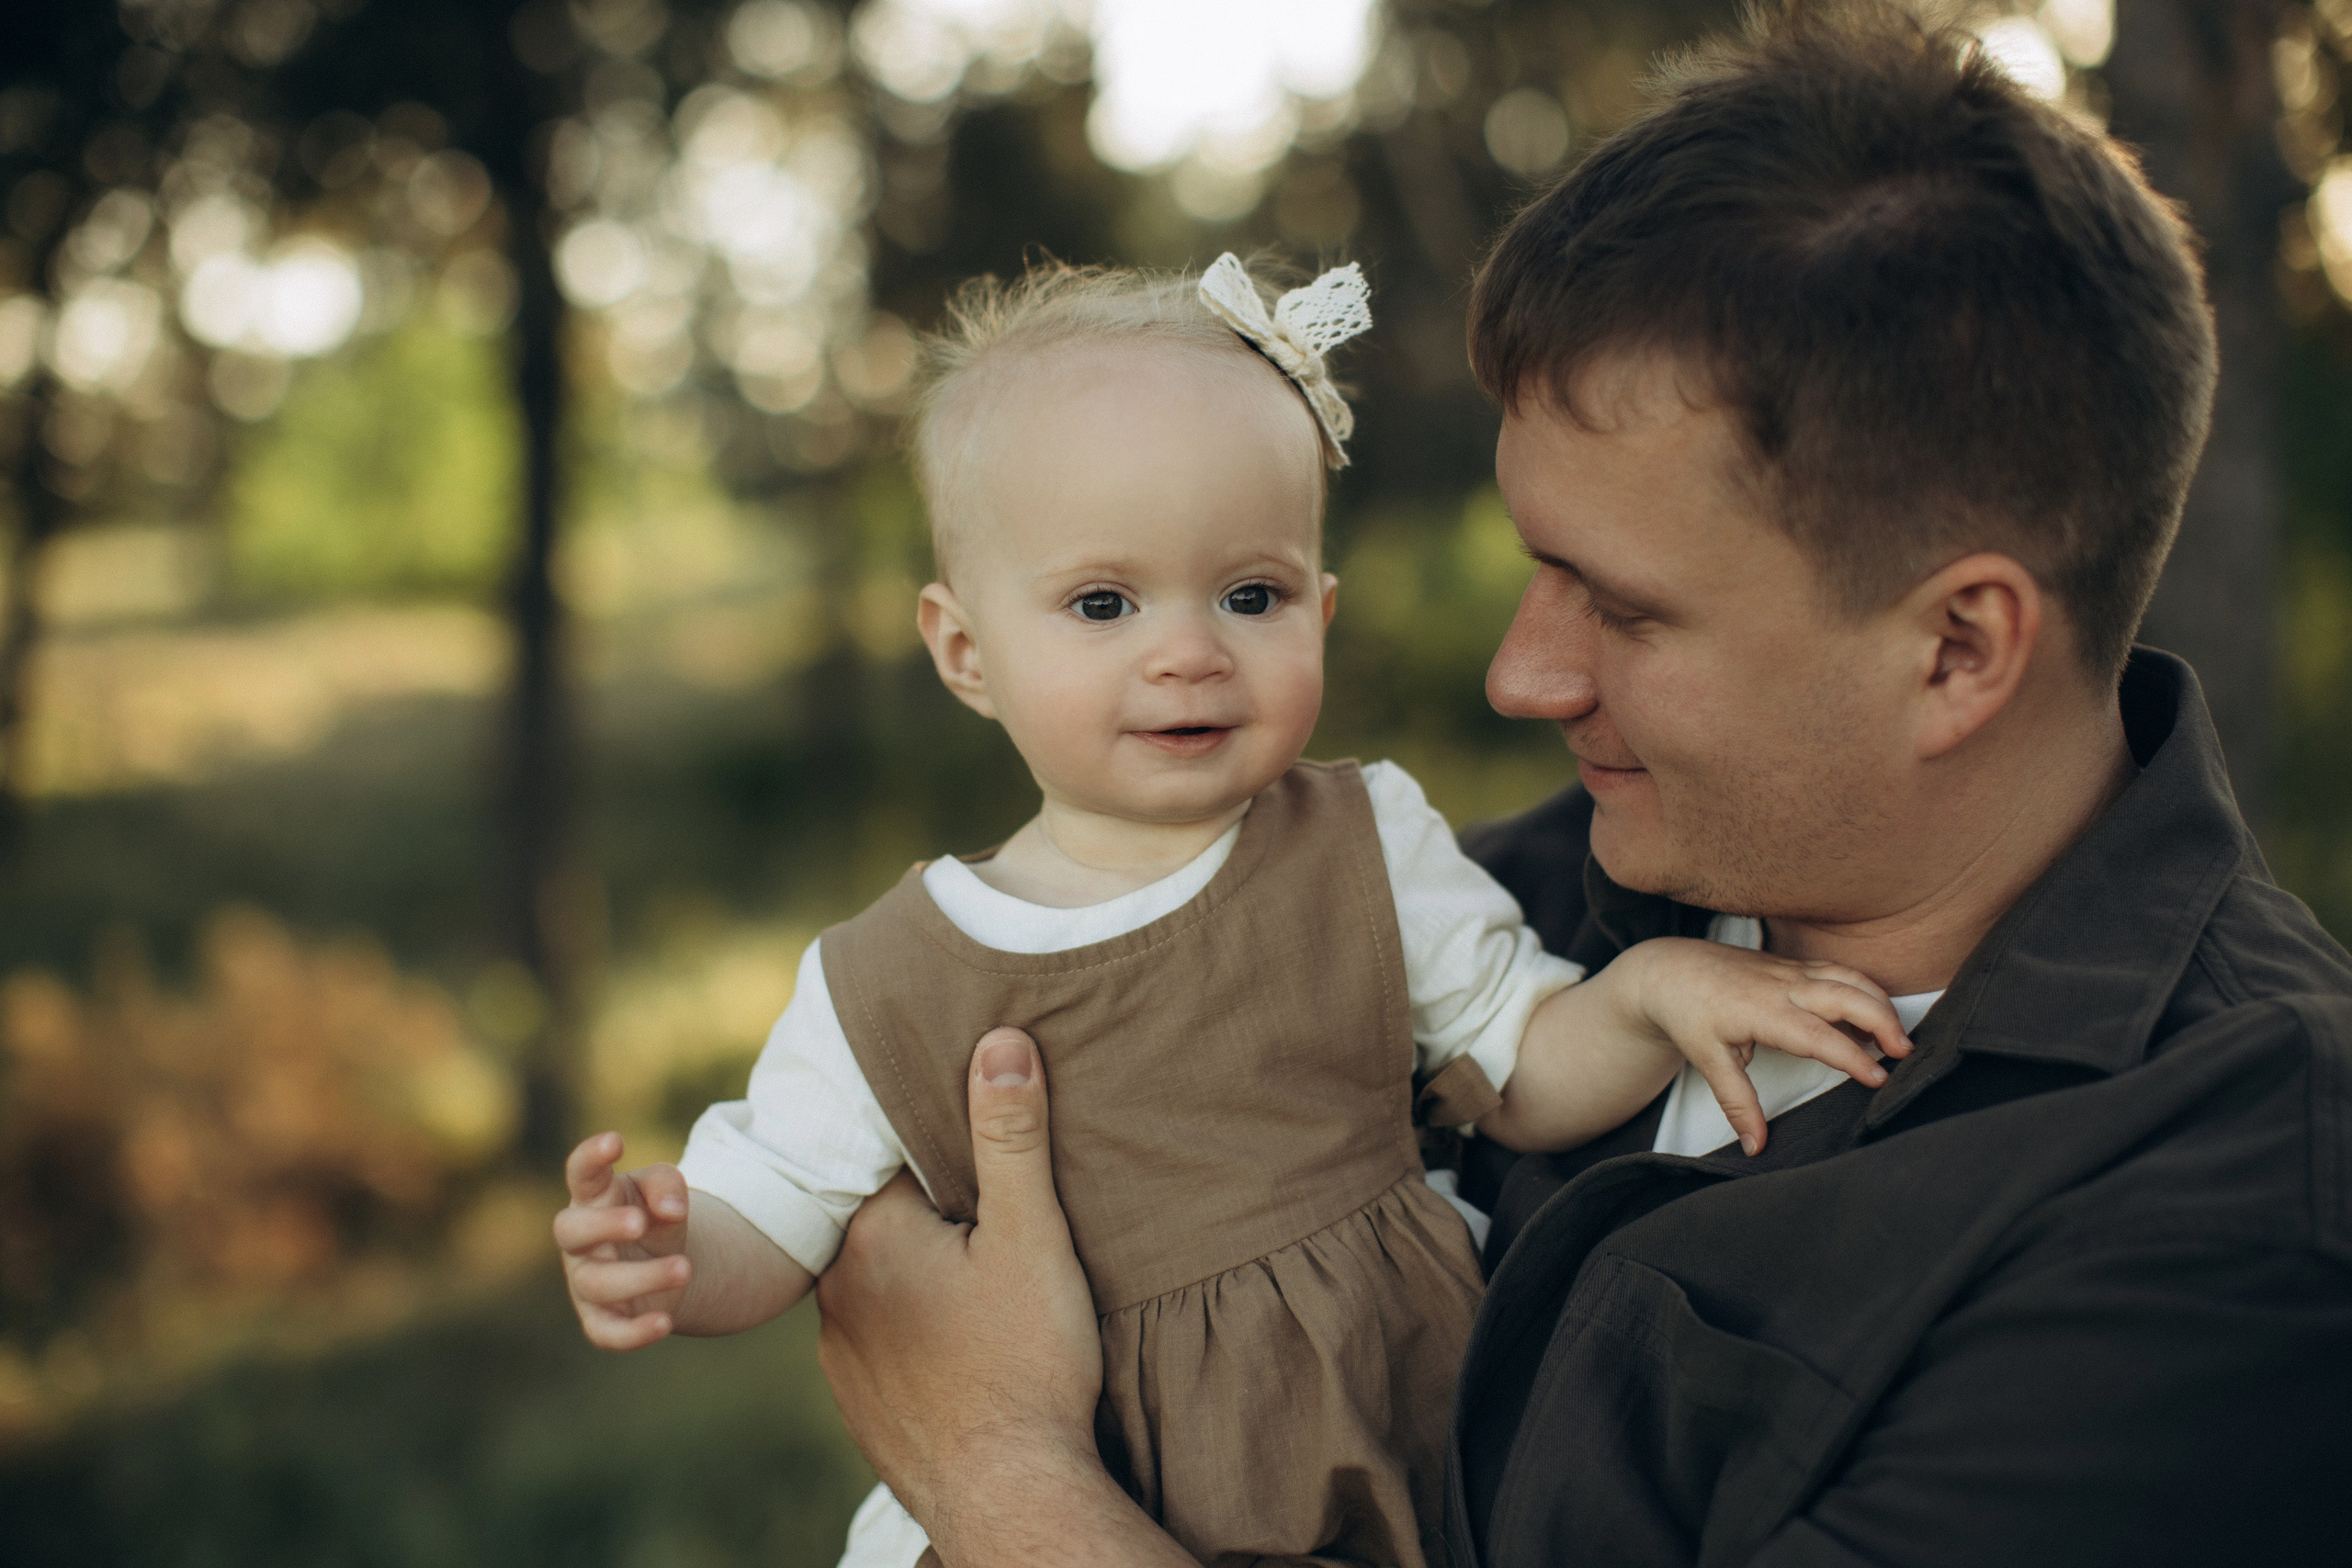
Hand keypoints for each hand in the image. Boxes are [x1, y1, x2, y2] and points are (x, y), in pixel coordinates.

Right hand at [554, 1130, 692, 1349]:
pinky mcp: (601, 1320)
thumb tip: (672, 1210)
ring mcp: (586, 1282)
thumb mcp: (667, 1190)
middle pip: (570, 1230)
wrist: (667, 1262)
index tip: (615, 1141)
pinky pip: (607, 1332)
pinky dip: (634, 1332)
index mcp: (593, 1198)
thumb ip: (667, 1186)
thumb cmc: (656, 1215)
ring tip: (685, 1268)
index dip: (590, 1156)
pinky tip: (664, 1323)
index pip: (580, 1173)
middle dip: (603, 1225)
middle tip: (640, 1222)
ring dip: (642, 1277)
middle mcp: (580, 1241)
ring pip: (598, 1283)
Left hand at [816, 1028, 1187, 1565]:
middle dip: (931, 1215)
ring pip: (877, 1284)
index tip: (975, 1155)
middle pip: (884, 1221)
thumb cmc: (1023, 1360)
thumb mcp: (1030, 1233)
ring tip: (978, 1291)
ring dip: (918, 1278)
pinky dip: (914, 1335)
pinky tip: (961, 1347)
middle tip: (988, 1227)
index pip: (891, 1160)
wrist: (1007, 1494)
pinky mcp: (858, 1403)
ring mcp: (840, 1352)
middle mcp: (835, 1289)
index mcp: (872, 1235)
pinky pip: (881, 1341)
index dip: (938, 1153)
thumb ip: (1010, 1135)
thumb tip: (999, 1042)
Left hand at [1610, 937, 1912, 1155]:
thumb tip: (1756, 1145)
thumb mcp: (1707, 1060)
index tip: (1878, 1078)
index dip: (1851, 1057)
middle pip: (1846, 995)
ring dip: (1880, 1002)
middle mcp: (1784, 987)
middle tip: (1906, 1053)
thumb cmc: (1688, 1012)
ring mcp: (1791, 972)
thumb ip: (1737, 1103)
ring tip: (1899, 1036)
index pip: (1818, 1036)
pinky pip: (1839, 971)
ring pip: (1849, 978)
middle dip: (1882, 1020)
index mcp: (1763, 1011)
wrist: (1670, 970)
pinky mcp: (1795, 965)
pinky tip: (1877, 1014)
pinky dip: (1865, 989)